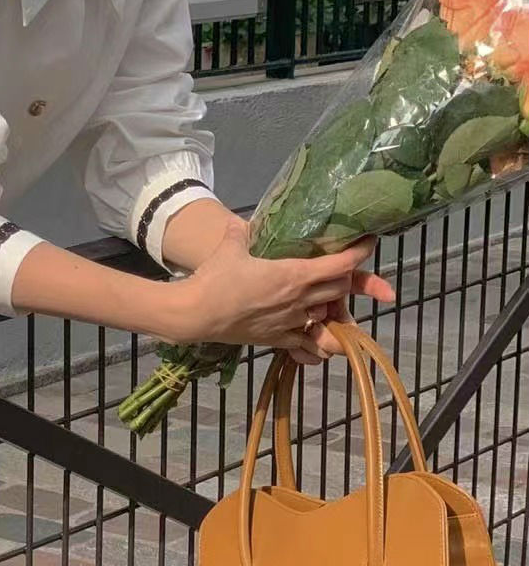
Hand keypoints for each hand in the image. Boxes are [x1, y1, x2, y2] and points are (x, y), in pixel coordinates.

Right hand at [171, 222, 395, 358]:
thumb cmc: (215, 279)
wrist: (196, 315)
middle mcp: (299, 300)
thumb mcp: (230, 247)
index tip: (369, 242)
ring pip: (329, 317)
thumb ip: (240, 232)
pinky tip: (319, 338)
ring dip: (335, 308)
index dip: (359, 253)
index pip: (340, 265)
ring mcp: (290, 322)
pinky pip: (308, 344)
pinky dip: (317, 340)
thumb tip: (241, 222)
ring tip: (332, 302)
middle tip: (343, 268)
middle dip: (347, 278)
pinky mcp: (277, 339)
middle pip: (340, 289)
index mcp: (294, 275)